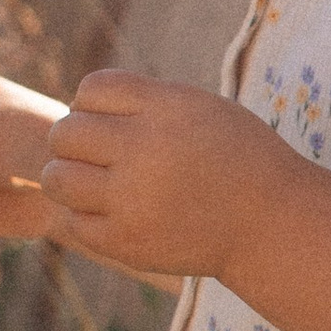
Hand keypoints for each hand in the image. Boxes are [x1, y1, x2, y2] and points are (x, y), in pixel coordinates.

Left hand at [37, 71, 287, 282]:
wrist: (272, 224)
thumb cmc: (237, 159)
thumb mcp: (201, 108)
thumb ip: (143, 102)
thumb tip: (74, 110)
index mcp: (166, 107)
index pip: (91, 89)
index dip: (93, 103)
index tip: (113, 122)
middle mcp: (144, 148)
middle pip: (66, 132)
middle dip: (75, 141)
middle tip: (98, 156)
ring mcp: (132, 198)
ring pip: (58, 178)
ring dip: (68, 177)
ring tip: (94, 184)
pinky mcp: (126, 241)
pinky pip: (73, 221)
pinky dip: (85, 215)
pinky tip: (112, 213)